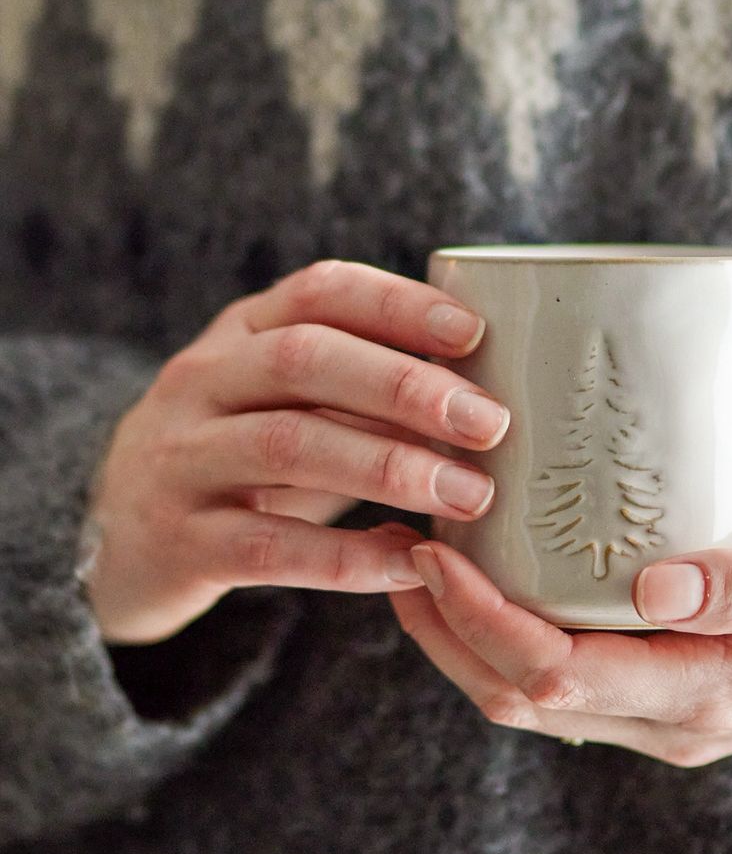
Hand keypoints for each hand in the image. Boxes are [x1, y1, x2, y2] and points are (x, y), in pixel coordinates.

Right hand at [82, 260, 509, 643]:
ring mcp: (182, 459)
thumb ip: (362, 379)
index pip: (321, 291)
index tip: (475, 332)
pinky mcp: (179, 541)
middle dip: (406, 387)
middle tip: (490, 423)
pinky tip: (406, 562)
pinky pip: (268, 548)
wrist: (113, 535)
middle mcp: (203, 381)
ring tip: (470, 496)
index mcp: (242, 330)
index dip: (398, 304)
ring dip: (390, 468)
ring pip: (289, 446)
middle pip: (305, 361)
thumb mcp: (283, 397)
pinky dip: (345, 557)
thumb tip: (495, 385)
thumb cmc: (241, 455)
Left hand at [388, 500, 731, 766]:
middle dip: (447, 628)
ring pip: (537, 689)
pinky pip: (570, 668)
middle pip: (521, 693)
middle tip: (402, 542)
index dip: (477, 619)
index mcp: (706, 701)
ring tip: (426, 553)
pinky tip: (504, 568)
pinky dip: (516, 625)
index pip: (551, 676)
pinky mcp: (677, 678)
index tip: (430, 548)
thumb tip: (655, 587)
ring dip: (470, 631)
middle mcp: (674, 719)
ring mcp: (672, 707)